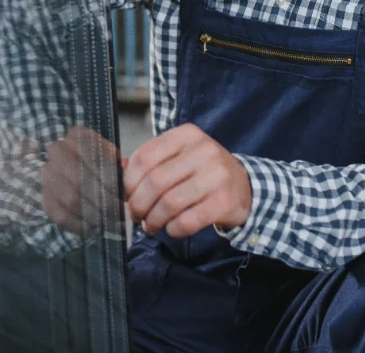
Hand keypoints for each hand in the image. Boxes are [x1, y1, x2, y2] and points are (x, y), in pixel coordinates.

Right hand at [40, 125, 125, 234]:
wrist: (77, 175)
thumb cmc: (103, 169)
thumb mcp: (114, 163)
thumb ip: (121, 170)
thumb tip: (126, 183)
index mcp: (78, 135)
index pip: (93, 158)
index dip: (109, 178)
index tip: (122, 195)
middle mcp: (58, 150)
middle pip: (80, 180)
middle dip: (103, 201)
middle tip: (119, 214)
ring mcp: (47, 173)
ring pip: (71, 198)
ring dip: (94, 215)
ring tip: (111, 224)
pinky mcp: (45, 197)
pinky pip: (61, 216)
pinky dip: (80, 225)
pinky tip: (95, 228)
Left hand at [123, 123, 251, 237]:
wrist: (246, 186)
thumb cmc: (204, 171)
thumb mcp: (180, 156)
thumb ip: (151, 161)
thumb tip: (118, 168)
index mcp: (187, 135)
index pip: (145, 157)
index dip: (129, 181)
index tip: (126, 195)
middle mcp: (204, 150)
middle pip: (155, 182)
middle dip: (138, 204)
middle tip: (135, 215)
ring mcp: (217, 176)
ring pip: (169, 203)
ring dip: (154, 220)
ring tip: (151, 225)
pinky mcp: (225, 201)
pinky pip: (187, 221)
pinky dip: (173, 229)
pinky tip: (172, 228)